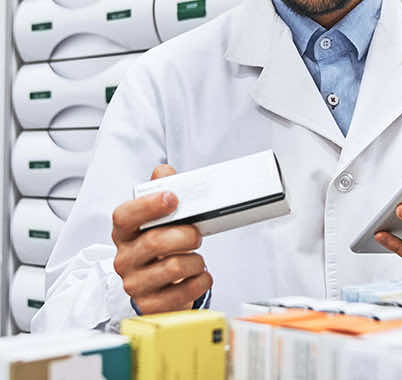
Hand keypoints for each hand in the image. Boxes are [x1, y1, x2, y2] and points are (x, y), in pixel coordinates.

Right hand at [112, 164, 212, 313]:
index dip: (148, 205)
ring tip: (196, 258)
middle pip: (154, 242)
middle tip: (197, 234)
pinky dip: (201, 281)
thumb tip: (163, 171)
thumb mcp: (156, 218)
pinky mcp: (150, 306)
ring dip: (195, 260)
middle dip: (185, 235)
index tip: (173, 197)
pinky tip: (199, 276)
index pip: (125, 216)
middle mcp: (124, 259)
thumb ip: (161, 190)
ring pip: (172, 268)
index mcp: (124, 233)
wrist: (155, 286)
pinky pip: (183, 293)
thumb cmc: (158, 247)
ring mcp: (135, 284)